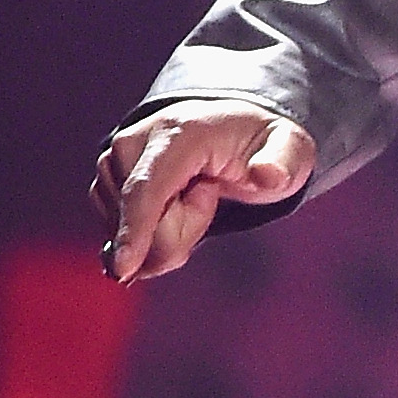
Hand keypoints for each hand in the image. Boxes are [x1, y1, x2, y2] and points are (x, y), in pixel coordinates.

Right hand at [96, 105, 313, 282]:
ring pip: (127, 231)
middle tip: (210, 196)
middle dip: (179, 231)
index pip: (146, 187)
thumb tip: (268, 175)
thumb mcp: (290, 149)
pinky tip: (174, 206)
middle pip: (139, 220)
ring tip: (195, 194)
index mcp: (177, 132)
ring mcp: (115, 162)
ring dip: (166, 231)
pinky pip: (121, 232)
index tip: (124, 267)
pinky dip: (150, 232)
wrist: (232, 130)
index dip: (134, 229)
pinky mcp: (107, 182)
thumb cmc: (261, 143)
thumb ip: (282, 162)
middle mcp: (134, 142)